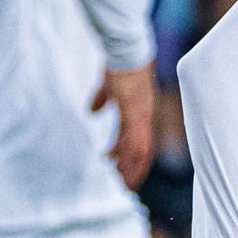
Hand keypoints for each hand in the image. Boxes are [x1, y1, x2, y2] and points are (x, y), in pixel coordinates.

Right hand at [91, 61, 156, 188]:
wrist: (125, 50)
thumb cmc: (119, 65)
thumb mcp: (108, 87)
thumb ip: (101, 99)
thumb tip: (93, 111)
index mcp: (141, 112)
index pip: (141, 141)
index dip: (135, 158)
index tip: (127, 172)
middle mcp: (145, 117)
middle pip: (143, 150)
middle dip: (135, 169)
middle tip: (127, 186)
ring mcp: (141, 115)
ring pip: (139, 149)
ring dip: (130, 166)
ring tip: (121, 182)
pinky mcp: (134, 112)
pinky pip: (132, 139)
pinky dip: (125, 153)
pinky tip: (115, 164)